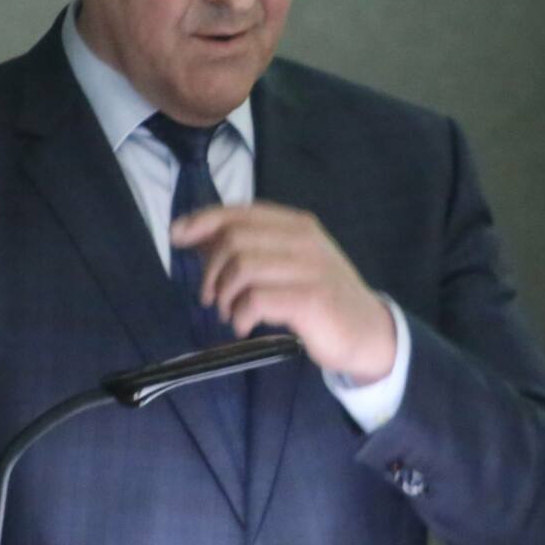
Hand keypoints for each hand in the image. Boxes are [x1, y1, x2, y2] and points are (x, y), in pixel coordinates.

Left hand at [169, 201, 396, 381]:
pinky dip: (240, 315)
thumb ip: (248, 248)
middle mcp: (304, 239)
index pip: (240, 212)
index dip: (203, 221)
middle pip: (234, 240)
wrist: (368, 333)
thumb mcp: (288, 264)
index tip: (176, 236)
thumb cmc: (320, 298)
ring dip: (224, 296)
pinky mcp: (311, 299)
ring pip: (242, 268)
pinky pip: (257, 299)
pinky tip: (244, 326)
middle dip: (211, 270)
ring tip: (230, 314)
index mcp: (297, 225)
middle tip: (212, 298)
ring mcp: (309, 268)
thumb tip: (195, 236)